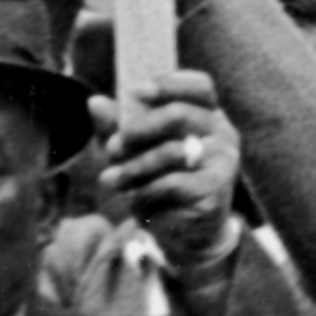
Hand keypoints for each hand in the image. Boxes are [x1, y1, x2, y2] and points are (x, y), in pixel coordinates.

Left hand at [99, 74, 244, 277]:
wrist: (188, 232)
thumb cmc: (162, 182)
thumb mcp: (139, 152)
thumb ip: (119, 127)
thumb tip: (93, 102)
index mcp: (208, 115)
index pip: (200, 86)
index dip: (170, 83)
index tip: (135, 92)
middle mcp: (222, 133)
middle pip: (179, 114)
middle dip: (138, 129)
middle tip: (111, 147)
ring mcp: (223, 161)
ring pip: (170, 152)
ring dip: (132, 167)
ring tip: (109, 180)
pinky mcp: (215, 189)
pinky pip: (171, 183)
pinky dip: (144, 191)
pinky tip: (132, 198)